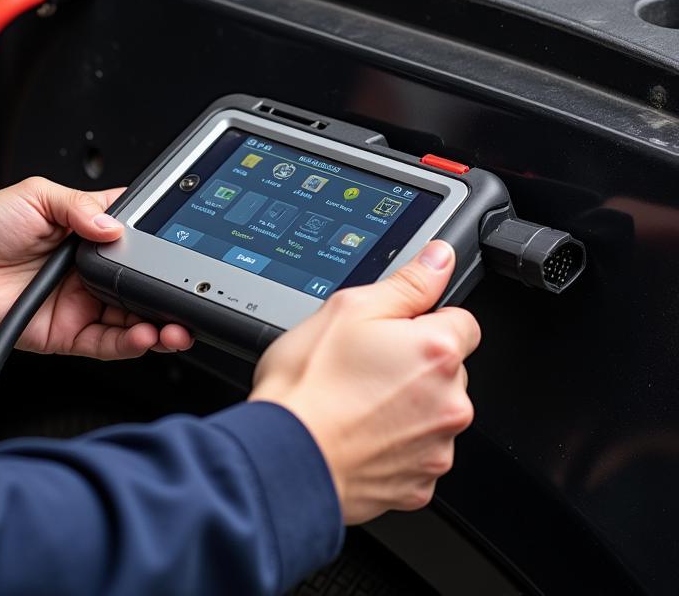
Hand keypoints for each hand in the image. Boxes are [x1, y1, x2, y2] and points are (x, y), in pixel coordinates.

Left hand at [0, 177, 193, 359]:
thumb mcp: (38, 196)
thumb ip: (79, 207)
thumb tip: (113, 226)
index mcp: (89, 233)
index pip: (138, 240)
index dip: (162, 246)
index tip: (183, 251)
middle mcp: (92, 270)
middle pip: (144, 285)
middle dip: (169, 294)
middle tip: (189, 297)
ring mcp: (83, 303)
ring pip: (133, 319)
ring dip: (159, 324)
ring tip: (174, 325)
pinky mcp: (68, 333)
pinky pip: (107, 343)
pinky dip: (130, 343)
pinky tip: (144, 336)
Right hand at [249, 241, 479, 524]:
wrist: (284, 457)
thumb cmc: (309, 386)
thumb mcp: (349, 309)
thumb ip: (406, 283)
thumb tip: (440, 259)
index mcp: (437, 352)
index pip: (462, 322)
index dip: (424, 320)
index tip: (393, 331)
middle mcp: (450, 403)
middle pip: (447, 370)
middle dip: (414, 365)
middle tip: (363, 365)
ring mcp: (436, 449)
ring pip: (431, 413)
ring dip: (405, 406)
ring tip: (354, 401)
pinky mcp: (419, 486)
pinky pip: (415, 453)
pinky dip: (392, 444)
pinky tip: (356, 432)